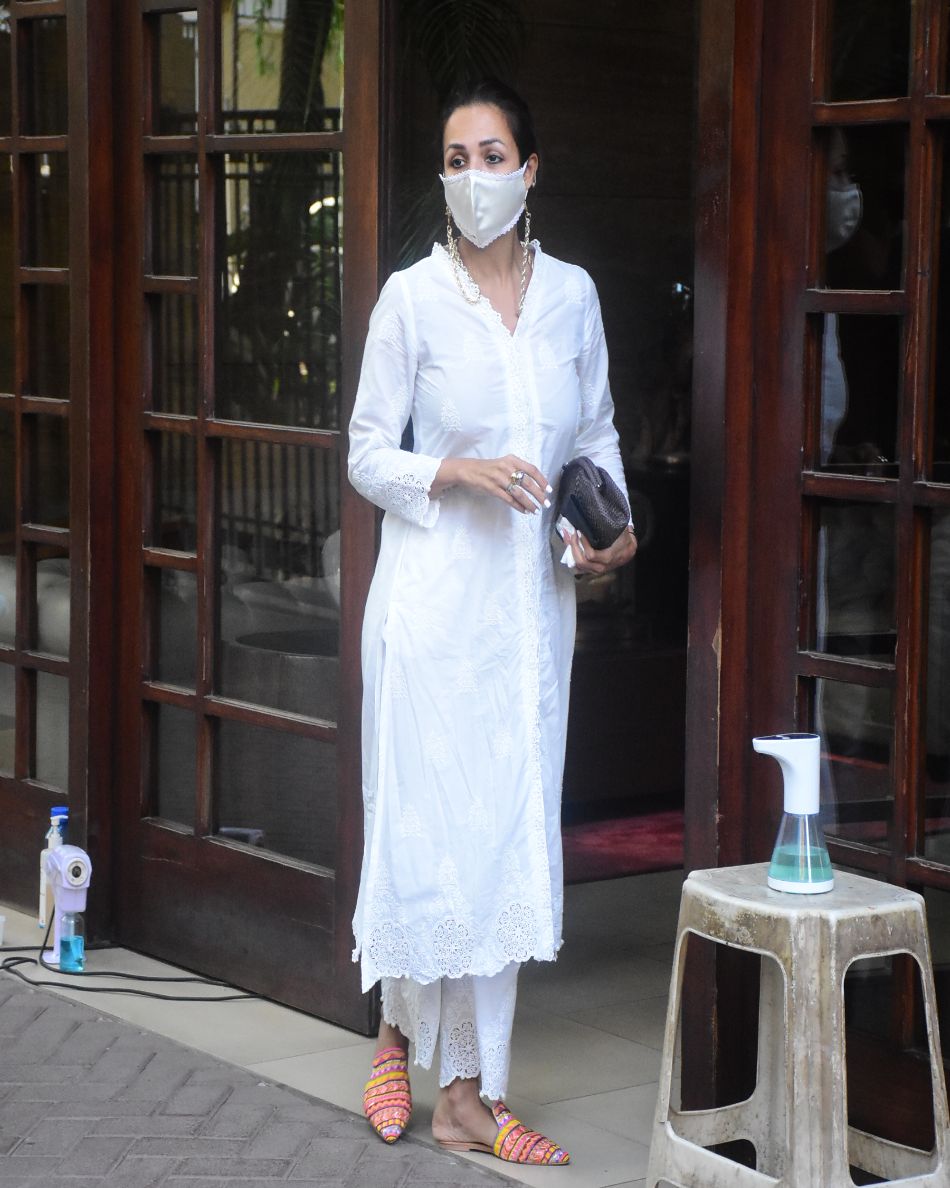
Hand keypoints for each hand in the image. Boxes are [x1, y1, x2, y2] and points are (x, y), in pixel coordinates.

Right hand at [433, 455, 551, 514]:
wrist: (468, 470)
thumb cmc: (489, 468)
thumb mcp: (504, 464)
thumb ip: (518, 470)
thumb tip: (535, 484)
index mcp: (512, 460)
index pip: (532, 470)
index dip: (542, 480)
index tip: (549, 490)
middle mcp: (507, 468)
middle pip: (527, 482)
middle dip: (539, 494)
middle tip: (546, 503)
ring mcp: (499, 478)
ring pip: (519, 493)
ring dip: (529, 503)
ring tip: (536, 510)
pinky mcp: (492, 488)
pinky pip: (508, 499)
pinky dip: (518, 506)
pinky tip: (524, 510)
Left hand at [568, 526, 636, 574]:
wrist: (629, 552)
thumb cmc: (624, 541)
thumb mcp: (621, 532)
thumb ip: (612, 527)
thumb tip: (600, 515)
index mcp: (608, 558)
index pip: (590, 555)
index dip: (583, 543)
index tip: (581, 532)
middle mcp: (600, 567)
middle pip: (581, 561)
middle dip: (574, 546)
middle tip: (572, 533)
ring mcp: (595, 570)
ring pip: (577, 565)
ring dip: (570, 549)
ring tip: (568, 536)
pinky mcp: (591, 570)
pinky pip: (578, 566)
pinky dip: (571, 554)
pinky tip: (568, 543)